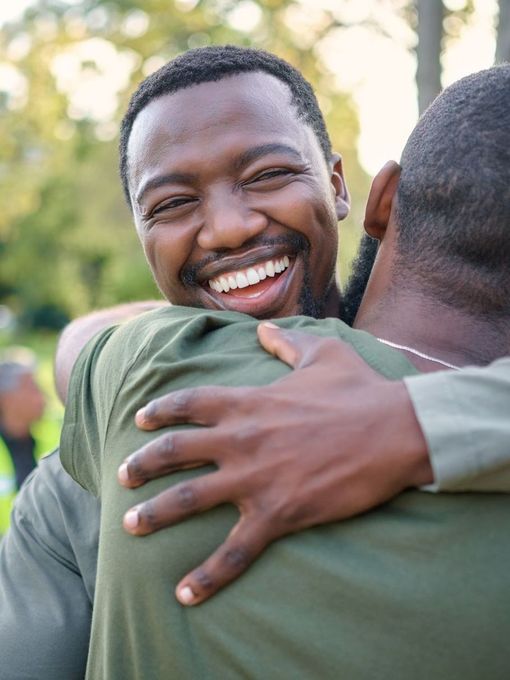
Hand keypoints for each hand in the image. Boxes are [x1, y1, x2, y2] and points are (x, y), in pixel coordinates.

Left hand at [118, 323, 431, 605]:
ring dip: (153, 514)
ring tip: (129, 525)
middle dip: (141, 464)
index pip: (188, 404)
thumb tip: (263, 333)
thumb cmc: (360, 390)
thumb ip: (286, 342)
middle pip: (174, 451)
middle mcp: (241, 439)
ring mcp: (256, 478)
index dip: (159, 411)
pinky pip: (234, 552)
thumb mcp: (322, 353)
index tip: (140, 420)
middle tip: (122, 474)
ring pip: (188, 500)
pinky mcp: (279, 512)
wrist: (396, 430)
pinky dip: (207, 576)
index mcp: (249, 402)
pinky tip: (184, 594)